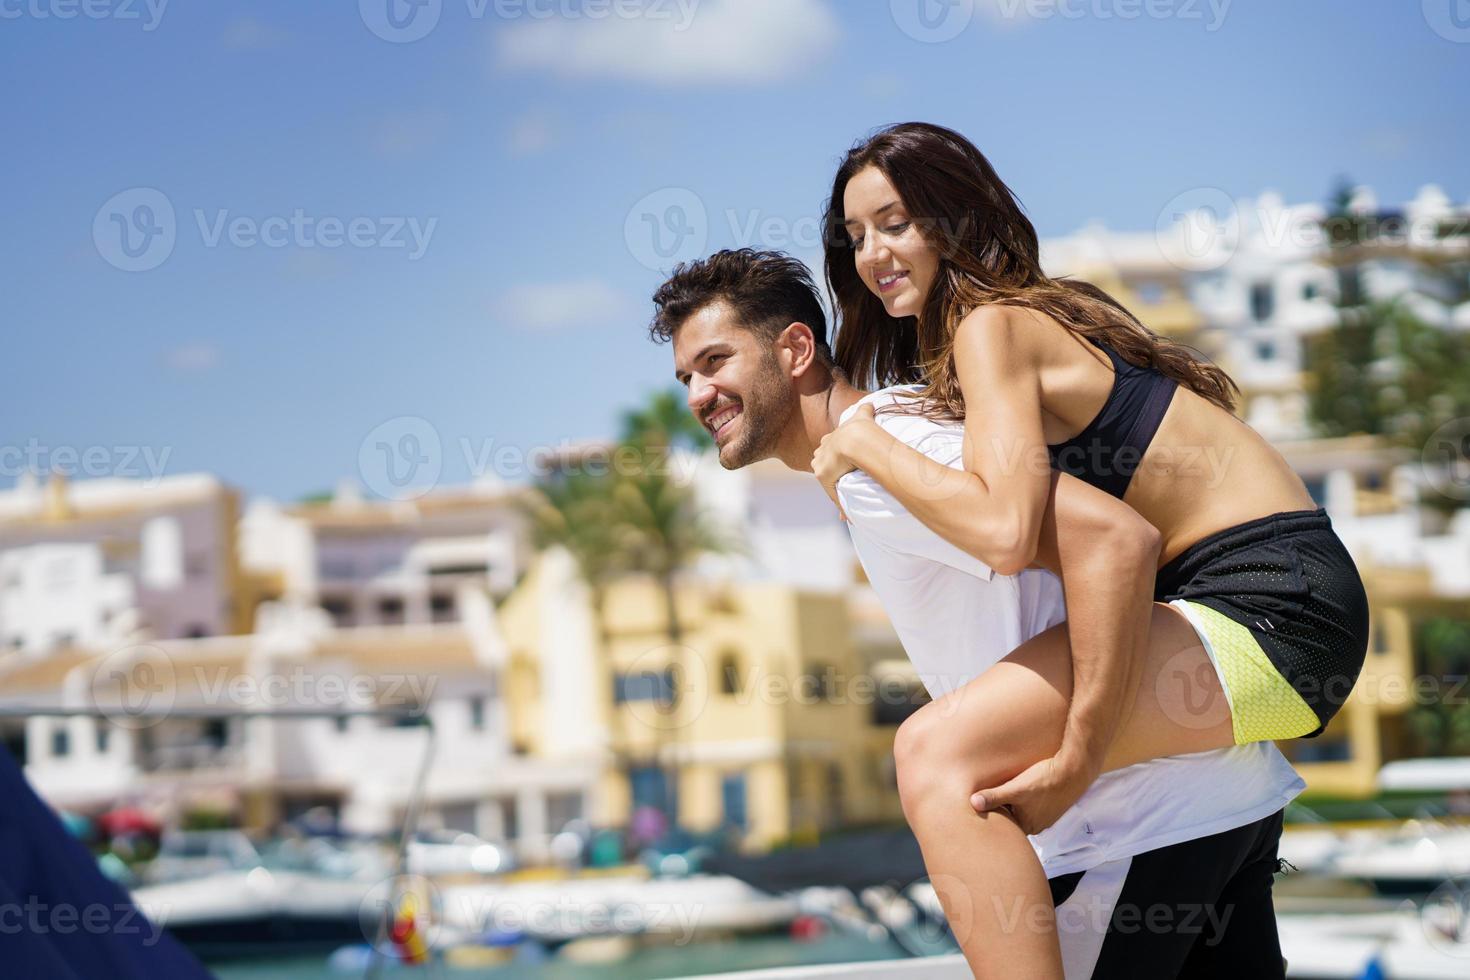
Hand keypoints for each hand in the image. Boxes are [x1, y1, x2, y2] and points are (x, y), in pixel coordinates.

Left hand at [812, 403, 878, 517]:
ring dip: (833, 487)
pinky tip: (846, 514)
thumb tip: (871, 403)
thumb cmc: (861, 427)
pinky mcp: (822, 474)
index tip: (842, 460)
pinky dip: (839, 504)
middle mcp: (822, 450)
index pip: (829, 448)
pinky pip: (832, 493)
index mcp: (831, 438)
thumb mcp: (863, 414)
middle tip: (842, 477)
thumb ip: (866, 408)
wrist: (855, 438)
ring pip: (825, 478)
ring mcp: (820, 462)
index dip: (835, 454)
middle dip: (829, 469)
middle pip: (822, 462)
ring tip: (844, 498)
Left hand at [969, 752, 1100, 835]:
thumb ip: (994, 797)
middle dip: (1003, 807)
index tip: (982, 802)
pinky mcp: (1053, 803)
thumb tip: (973, 803)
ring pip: (1024, 809)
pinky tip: (1025, 783)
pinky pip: (1034, 802)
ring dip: (1015, 800)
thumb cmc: (1045, 781)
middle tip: (991, 793)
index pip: (1003, 824)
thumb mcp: (1015, 789)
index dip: (992, 813)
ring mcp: (1047, 815)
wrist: (1074, 770)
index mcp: (1028, 826)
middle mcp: (1038, 825)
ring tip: (1008, 786)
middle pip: (1013, 818)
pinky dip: (1028, 795)